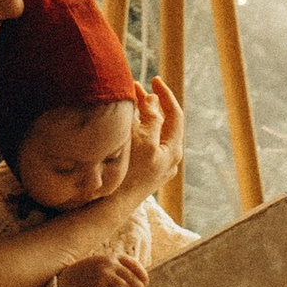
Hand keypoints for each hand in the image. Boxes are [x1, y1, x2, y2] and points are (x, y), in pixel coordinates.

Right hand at [56, 246, 150, 286]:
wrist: (67, 280)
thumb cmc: (89, 276)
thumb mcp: (103, 267)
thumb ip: (117, 271)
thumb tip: (137, 286)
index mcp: (113, 257)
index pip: (134, 264)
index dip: (143, 275)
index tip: (145, 284)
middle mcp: (109, 263)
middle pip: (132, 278)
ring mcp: (103, 274)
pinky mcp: (97, 285)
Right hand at [124, 75, 183, 196]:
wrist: (111, 206)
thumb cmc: (128, 174)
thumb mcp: (143, 142)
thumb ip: (151, 119)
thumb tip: (154, 100)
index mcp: (172, 150)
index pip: (175, 114)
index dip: (166, 95)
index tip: (155, 79)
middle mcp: (168, 159)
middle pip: (163, 123)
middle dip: (150, 103)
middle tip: (136, 88)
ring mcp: (156, 166)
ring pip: (152, 133)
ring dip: (142, 115)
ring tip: (129, 101)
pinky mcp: (144, 171)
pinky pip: (144, 143)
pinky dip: (137, 128)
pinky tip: (125, 123)